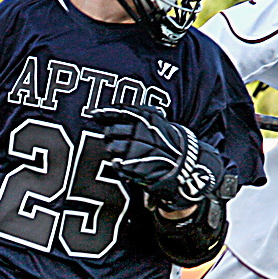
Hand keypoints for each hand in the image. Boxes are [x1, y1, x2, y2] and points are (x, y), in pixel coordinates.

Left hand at [101, 105, 222, 207]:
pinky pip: (117, 164)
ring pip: (112, 147)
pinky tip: (122, 163)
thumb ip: (135, 114)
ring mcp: (138, 150)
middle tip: (112, 136)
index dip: (104, 113)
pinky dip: (117, 164)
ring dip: (113, 149)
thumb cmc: (165, 139)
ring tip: (121, 151)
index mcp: (146, 119)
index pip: (119, 112)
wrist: (183, 162)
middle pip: (111, 131)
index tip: (94, 115)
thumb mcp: (155, 121)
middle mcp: (140, 132)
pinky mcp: (136, 167)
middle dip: (109, 134)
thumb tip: (102, 111)